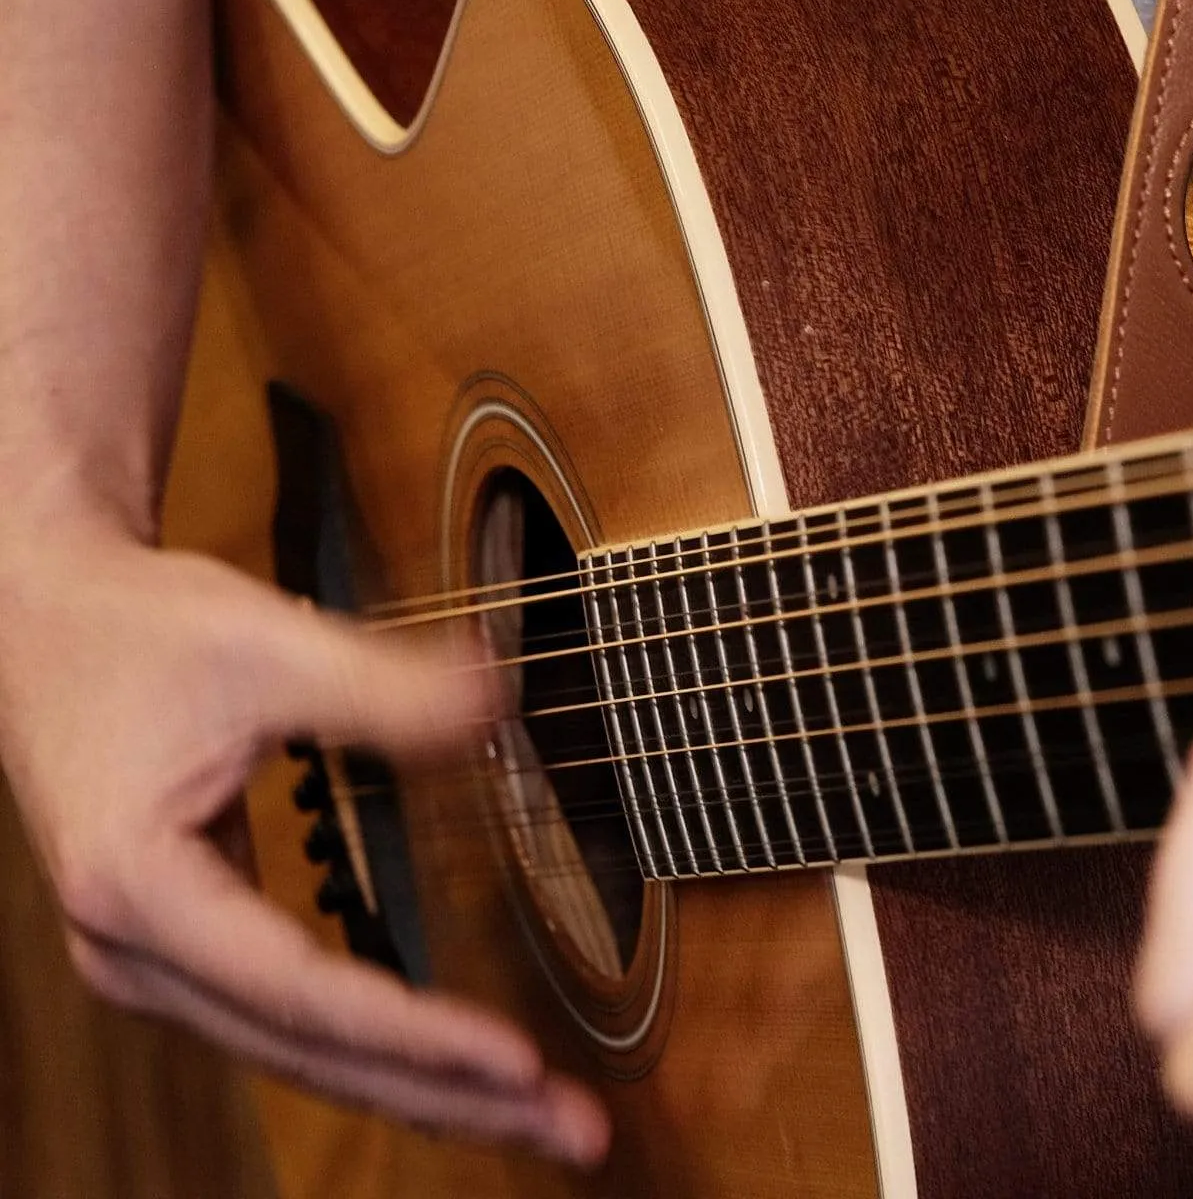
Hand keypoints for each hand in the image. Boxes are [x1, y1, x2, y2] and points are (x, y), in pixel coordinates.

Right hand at [0, 515, 608, 1163]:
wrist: (45, 626)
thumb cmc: (137, 632)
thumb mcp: (264, 643)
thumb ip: (383, 686)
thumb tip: (502, 699)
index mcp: (140, 891)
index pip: (301, 991)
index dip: (416, 1030)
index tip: (520, 1058)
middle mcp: (134, 955)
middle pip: (310, 1055)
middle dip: (448, 1098)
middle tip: (574, 1130)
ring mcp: (156, 963)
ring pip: (304, 1053)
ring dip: (424, 1087)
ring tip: (542, 1112)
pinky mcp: (187, 948)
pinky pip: (294, 1020)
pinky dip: (380, 1045)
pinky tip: (454, 1065)